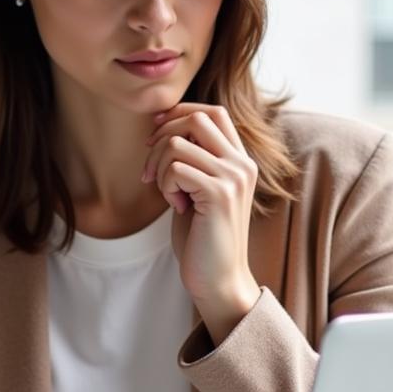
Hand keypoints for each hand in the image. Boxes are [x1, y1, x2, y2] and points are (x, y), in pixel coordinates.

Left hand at [143, 102, 260, 342]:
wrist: (218, 279)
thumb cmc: (202, 238)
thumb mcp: (197, 189)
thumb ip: (191, 158)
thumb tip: (163, 125)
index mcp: (240, 160)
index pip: (212, 112)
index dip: (178, 115)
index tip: (155, 135)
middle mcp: (242, 164)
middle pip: (195, 118)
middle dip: (161, 137)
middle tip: (151, 169)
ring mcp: (233, 177)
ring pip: (177, 144)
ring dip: (159, 168)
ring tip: (169, 194)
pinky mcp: (219, 194)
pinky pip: (175, 168)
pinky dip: (165, 185)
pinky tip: (176, 206)